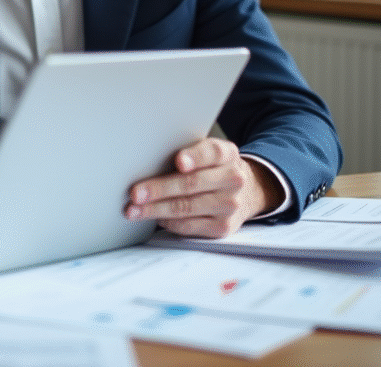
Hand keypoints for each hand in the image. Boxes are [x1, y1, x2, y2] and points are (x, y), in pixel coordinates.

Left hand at [124, 137, 281, 237]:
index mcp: (227, 154)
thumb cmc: (214, 168)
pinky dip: (168, 222)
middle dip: (159, 189)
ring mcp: (230, 205)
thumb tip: (149, 161)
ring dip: (156, 209)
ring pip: (186, 208)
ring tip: (134, 209)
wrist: (246, 192)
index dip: (195, 157)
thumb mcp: (208, 153)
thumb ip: (188, 153)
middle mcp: (233, 179)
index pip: (212, 153)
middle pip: (191, 184)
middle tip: (135, 193)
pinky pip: (189, 225)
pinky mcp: (223, 227)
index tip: (179, 162)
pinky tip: (154, 217)